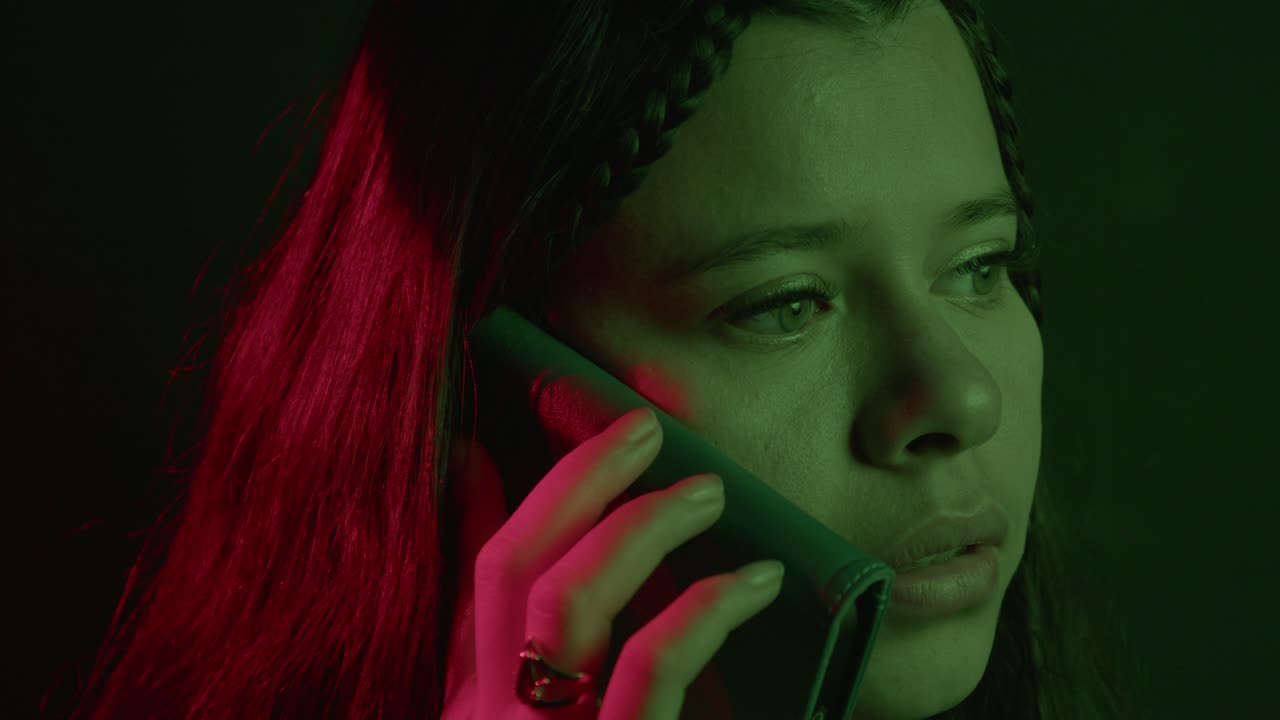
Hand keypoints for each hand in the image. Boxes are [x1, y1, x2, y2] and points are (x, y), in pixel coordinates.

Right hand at [441, 407, 784, 718]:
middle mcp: (497, 713)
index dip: (485, 493)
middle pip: (515, 566)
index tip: (502, 428)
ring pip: (567, 601)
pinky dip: (703, 609)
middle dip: (580, 480)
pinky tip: (754, 582)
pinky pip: (649, 665)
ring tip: (708, 493)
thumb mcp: (536, 715)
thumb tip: (505, 525)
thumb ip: (525, 636)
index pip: (479, 573)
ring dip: (640, 525)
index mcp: (480, 701)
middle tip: (643, 429)